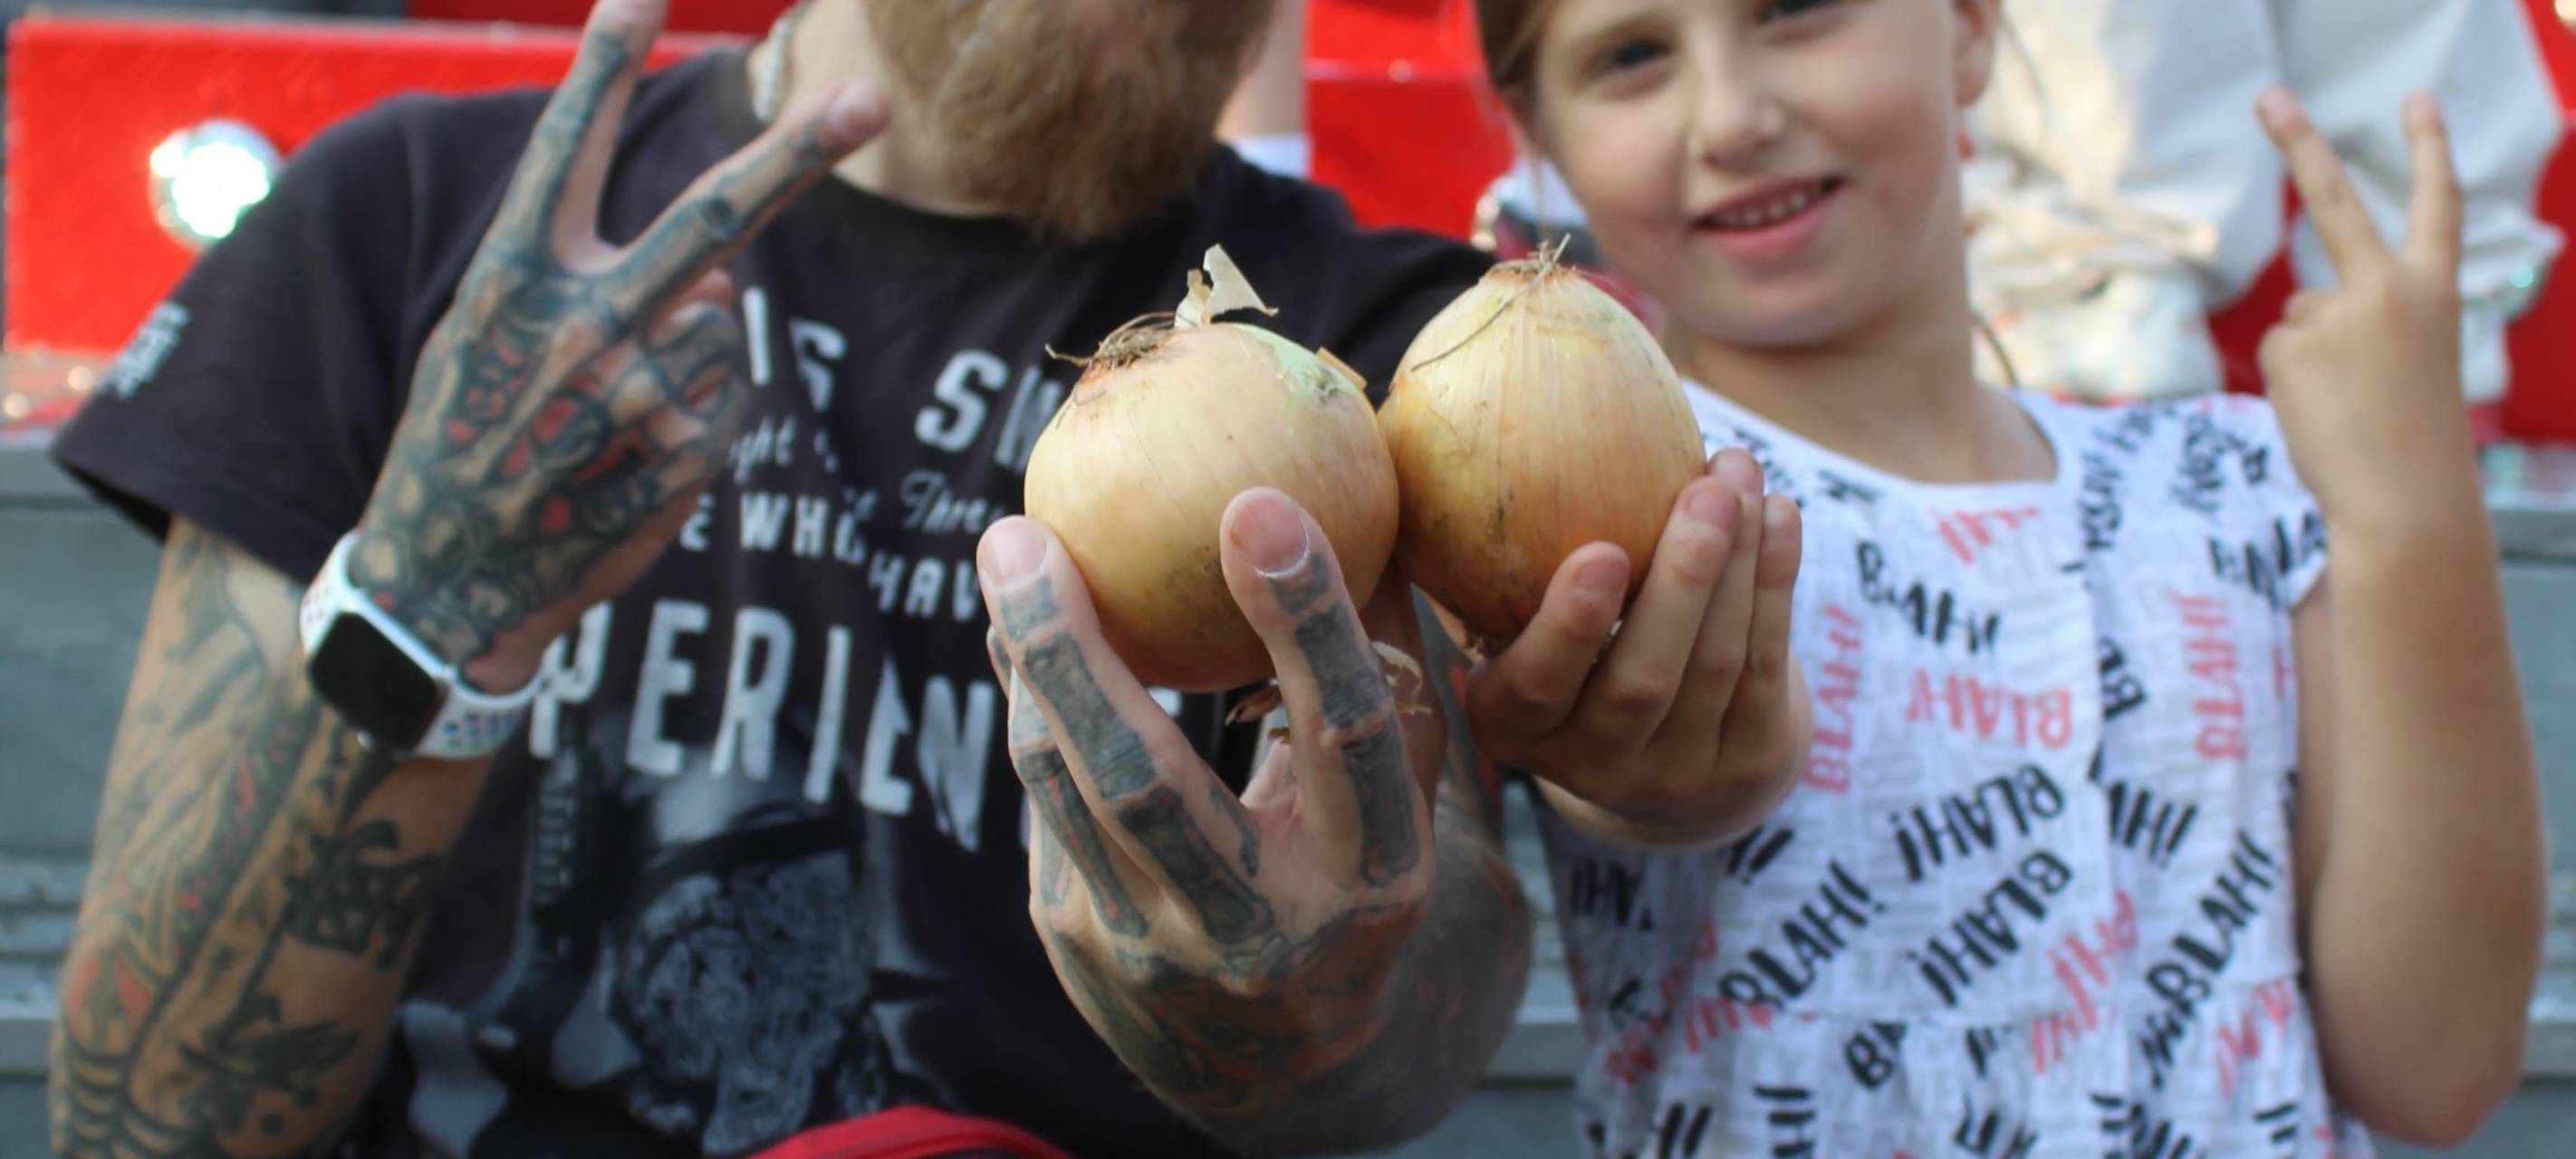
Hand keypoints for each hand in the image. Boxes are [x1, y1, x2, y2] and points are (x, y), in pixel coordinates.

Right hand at [348, 0, 888, 691]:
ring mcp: (640, 398)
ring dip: (684, 354)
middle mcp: (579, 327)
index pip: (565, 153)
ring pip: (719, 325)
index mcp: (509, 280)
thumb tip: (729, 282)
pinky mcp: (686, 458)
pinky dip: (694, 419)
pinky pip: (726, 401)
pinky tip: (627, 463)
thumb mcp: (495, 343)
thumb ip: (599, 284)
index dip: (601, 68)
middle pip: (709, 222)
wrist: (445, 583)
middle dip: (795, 155)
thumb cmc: (468, 440)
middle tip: (870, 97)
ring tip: (607, 418)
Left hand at [979, 488, 1443, 1109]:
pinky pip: (1042, 800)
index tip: (1254, 500)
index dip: (1305, 620)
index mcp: (1373, 881)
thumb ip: (1389, 664)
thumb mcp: (1402, 795)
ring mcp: (1155, 950)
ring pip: (1064, 789)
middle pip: (1143, 783)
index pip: (1344, 736)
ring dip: (1027, 664)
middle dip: (1070, 651)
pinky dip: (1034, 706)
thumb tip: (1370, 490)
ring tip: (1012, 551)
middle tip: (1023, 534)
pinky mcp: (1077, 945)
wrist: (1284, 1062)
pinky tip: (1019, 632)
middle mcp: (1260, 931)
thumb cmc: (1355, 872)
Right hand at [1465, 448, 1807, 847]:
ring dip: (1739, 564)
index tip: (1602, 552)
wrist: (1659, 756)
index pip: (1537, 687)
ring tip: (1739, 475)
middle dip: (1682, 581)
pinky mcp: (1746, 761)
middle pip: (1641, 681)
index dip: (1570, 627)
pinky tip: (1777, 515)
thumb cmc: (1561, 647)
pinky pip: (1765, 666)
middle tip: (1705, 492)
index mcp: (1514, 728)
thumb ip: (1485, 564)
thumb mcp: (1508, 629)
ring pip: (1715, 667)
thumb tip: (1448, 434)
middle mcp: (1592, 764)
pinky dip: (1776, 584)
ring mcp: (1676, 772)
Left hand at [2255, 89, 2475, 541]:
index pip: (2436, 207)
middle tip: (2268, 97)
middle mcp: (2387, 290)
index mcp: (2435, 294)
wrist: (2405, 502)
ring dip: (2312, 361)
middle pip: (2335, 202)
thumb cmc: (2411, 443)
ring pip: (2301, 319)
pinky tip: (2323, 413)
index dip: (2428, 151)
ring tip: (2349, 406)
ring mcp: (2335, 313)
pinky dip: (2292, 384)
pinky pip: (2279, 353)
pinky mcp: (2292, 344)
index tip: (2416, 102)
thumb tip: (2299, 314)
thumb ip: (2358, 320)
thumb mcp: (2403, 364)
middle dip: (2299, 142)